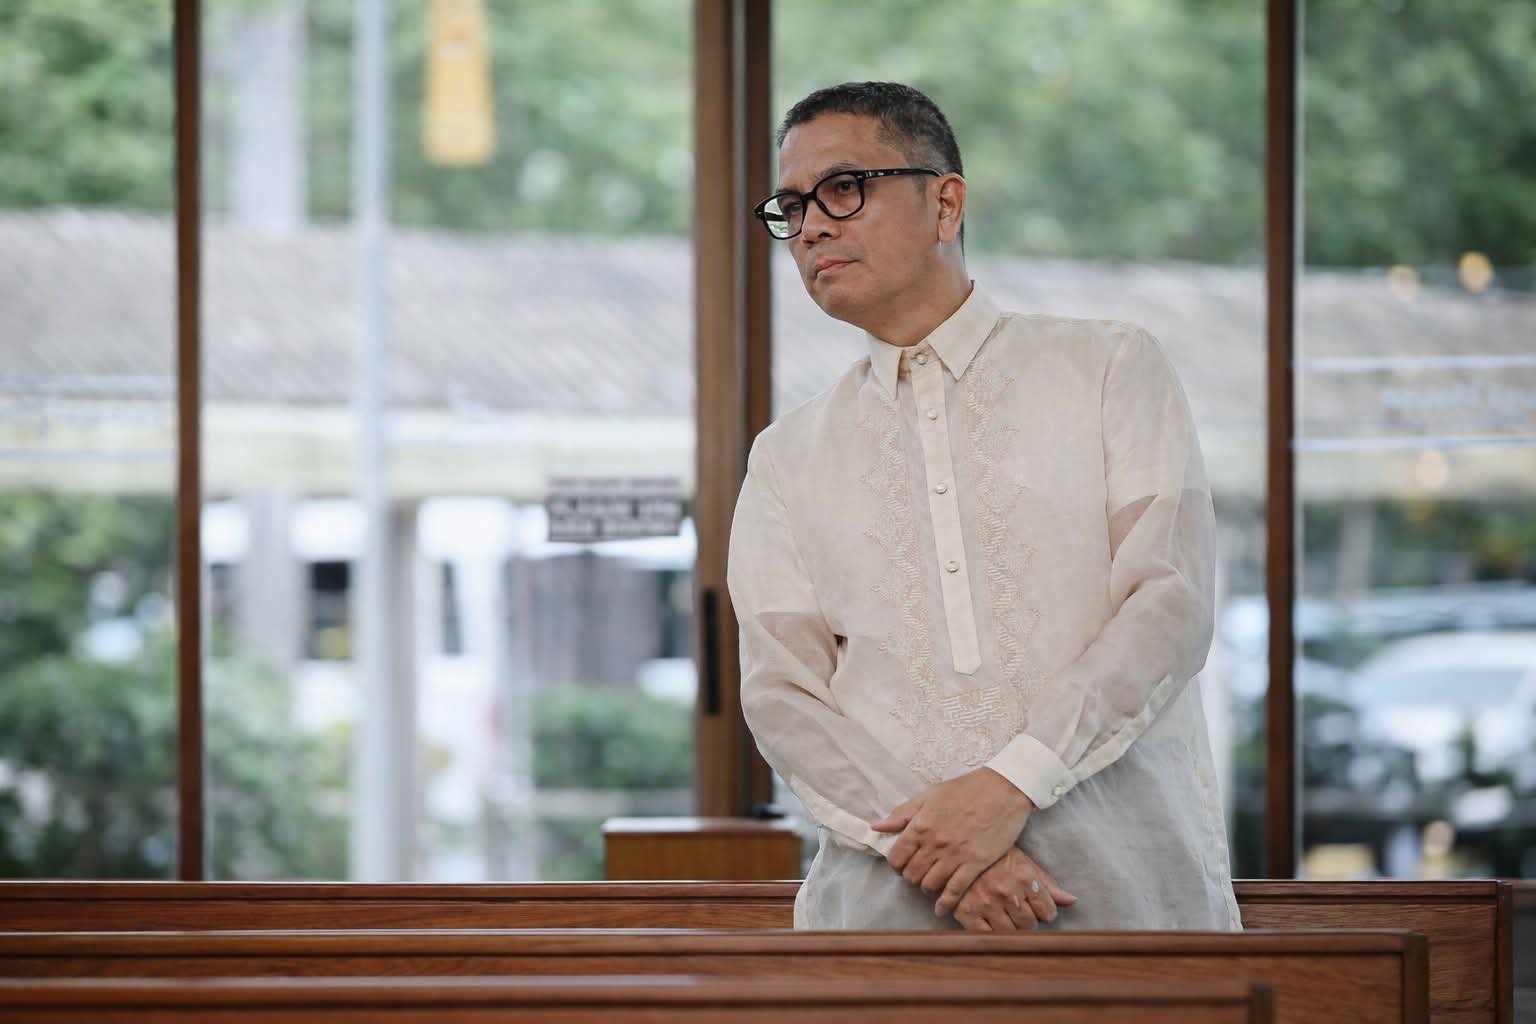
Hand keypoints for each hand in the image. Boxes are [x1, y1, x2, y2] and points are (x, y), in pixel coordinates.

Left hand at [870, 767, 1034, 916]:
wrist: (1003, 789)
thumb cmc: (966, 789)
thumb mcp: (929, 795)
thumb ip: (902, 814)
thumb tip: (876, 827)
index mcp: (920, 825)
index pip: (896, 857)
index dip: (896, 865)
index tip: (902, 865)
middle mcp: (934, 843)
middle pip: (911, 874)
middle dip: (911, 877)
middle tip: (918, 874)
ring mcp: (954, 855)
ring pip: (929, 885)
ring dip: (927, 888)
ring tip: (931, 884)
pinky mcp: (975, 864)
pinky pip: (954, 891)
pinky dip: (945, 903)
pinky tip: (941, 909)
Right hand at [954, 848, 1077, 932]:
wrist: (957, 848)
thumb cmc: (995, 856)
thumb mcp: (1023, 863)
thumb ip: (1048, 884)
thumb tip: (1073, 901)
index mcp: (1024, 877)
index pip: (1047, 912)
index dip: (1044, 911)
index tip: (1036, 907)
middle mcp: (1006, 892)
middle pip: (1030, 925)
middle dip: (1027, 919)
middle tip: (1018, 909)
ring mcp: (986, 903)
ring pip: (1010, 933)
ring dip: (1010, 927)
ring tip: (1004, 914)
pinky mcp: (966, 913)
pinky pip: (986, 935)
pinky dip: (990, 932)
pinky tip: (989, 920)